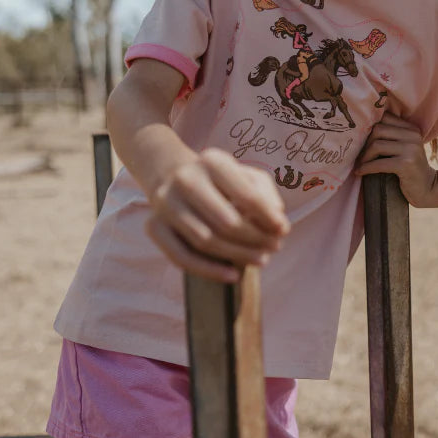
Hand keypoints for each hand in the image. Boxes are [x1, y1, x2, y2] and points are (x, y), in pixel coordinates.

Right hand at [146, 147, 289, 281]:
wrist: (172, 175)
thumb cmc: (220, 181)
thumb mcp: (246, 175)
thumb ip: (265, 194)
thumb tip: (276, 222)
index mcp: (212, 161)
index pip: (246, 195)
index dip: (268, 217)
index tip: (284, 231)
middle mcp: (185, 179)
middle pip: (226, 221)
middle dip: (255, 239)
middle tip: (274, 248)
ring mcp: (165, 203)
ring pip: (205, 241)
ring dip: (238, 255)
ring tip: (261, 259)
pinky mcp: (154, 226)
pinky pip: (181, 257)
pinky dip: (209, 270)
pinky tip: (233, 275)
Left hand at [354, 111, 437, 207]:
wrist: (428, 188)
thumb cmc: (410, 169)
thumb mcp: (404, 148)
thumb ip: (391, 137)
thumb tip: (361, 131)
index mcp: (411, 129)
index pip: (384, 117)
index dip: (369, 127)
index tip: (360, 139)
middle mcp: (413, 135)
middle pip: (378, 130)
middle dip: (364, 143)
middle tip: (359, 155)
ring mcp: (411, 149)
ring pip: (376, 145)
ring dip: (364, 157)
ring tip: (360, 164)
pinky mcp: (406, 164)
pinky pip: (379, 163)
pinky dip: (366, 168)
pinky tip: (360, 172)